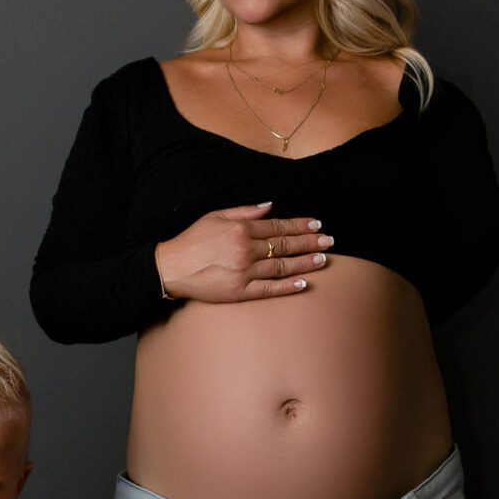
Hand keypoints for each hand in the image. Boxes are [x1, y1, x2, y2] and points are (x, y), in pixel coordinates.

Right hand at [155, 202, 333, 302]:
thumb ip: (244, 211)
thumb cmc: (191, 241)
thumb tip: (270, 206)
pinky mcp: (239, 292)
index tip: (317, 225)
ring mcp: (243, 272)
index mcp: (240, 229)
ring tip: (323, 260)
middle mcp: (245, 249)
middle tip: (328, 242)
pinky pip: (269, 289)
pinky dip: (288, 286)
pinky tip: (304, 283)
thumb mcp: (215, 217)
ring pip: (282, 266)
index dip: (300, 225)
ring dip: (305, 263)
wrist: (170, 269)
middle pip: (285, 245)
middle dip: (309, 243)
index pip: (278, 226)